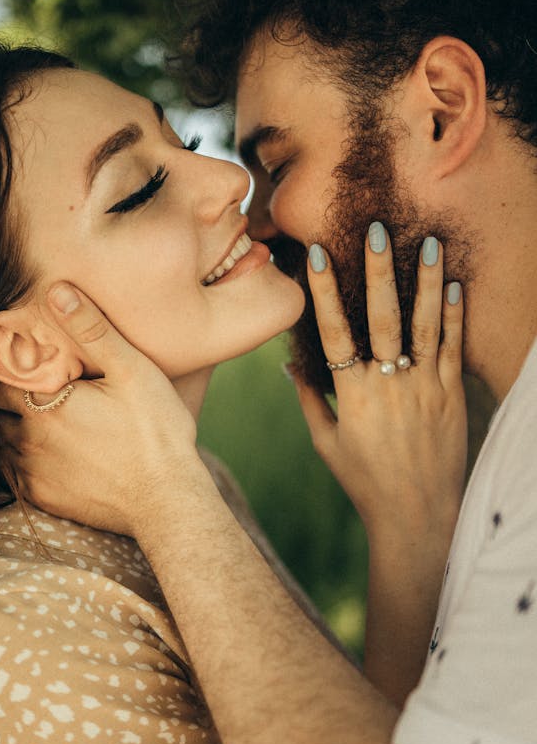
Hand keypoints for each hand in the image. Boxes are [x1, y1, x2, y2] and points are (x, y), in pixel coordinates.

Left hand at [0, 284, 199, 534]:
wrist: (168, 502)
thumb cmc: (157, 433)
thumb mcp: (133, 371)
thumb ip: (92, 329)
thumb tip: (55, 291)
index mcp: (43, 402)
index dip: (3, 362)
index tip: (16, 355)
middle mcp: (27, 438)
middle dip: (4, 393)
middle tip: (25, 382)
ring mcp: (32, 472)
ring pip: (0, 441)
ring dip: (9, 426)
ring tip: (34, 415)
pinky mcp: (43, 498)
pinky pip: (13, 473)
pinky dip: (19, 458)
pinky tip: (42, 450)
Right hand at [293, 229, 466, 552]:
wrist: (416, 514)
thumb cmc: (364, 481)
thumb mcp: (326, 442)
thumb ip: (309, 398)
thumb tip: (288, 361)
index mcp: (351, 396)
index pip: (333, 333)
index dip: (325, 292)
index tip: (318, 255)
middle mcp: (387, 386)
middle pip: (382, 318)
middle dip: (378, 270)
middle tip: (376, 229)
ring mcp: (423, 388)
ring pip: (424, 325)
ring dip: (426, 281)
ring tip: (429, 242)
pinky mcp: (450, 396)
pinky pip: (452, 347)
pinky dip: (454, 315)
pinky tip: (455, 285)